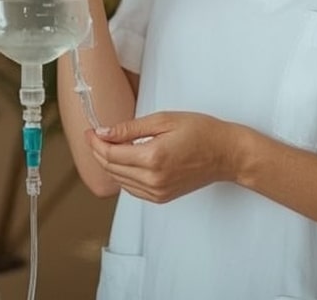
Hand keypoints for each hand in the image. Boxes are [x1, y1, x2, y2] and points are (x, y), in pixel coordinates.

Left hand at [87, 111, 239, 202]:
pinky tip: (125, 160)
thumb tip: (104, 132)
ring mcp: (157, 192)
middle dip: (98, 151)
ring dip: (109, 163)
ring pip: (119, 180)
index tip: (90, 131)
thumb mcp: (164, 120)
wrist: (227, 154)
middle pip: (111, 168)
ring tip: (108, 145)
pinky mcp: (161, 197)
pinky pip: (132, 188)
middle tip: (95, 136)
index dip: (96, 142)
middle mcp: (153, 179)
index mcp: (152, 158)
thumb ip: (131, 128)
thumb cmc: (201, 132)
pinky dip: (122, 175)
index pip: (111, 153)